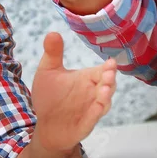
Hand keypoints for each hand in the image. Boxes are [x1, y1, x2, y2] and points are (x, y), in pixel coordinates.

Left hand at [30, 32, 116, 153]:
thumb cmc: (50, 96)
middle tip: (109, 74)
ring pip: (104, 103)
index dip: (108, 68)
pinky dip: (96, 113)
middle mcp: (93, 93)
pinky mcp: (86, 124)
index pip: (102, 71)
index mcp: (87, 78)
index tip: (111, 62)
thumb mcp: (48, 72)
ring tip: (104, 90)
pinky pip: (93, 118)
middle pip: (107, 85)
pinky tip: (96, 107)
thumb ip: (52, 54)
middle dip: (109, 80)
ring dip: (105, 97)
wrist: (46, 125)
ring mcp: (91, 109)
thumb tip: (52, 32)